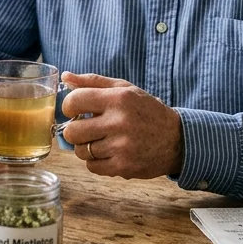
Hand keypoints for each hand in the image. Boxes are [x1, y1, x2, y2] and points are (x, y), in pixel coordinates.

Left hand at [59, 72, 184, 178]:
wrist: (177, 140)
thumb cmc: (146, 111)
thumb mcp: (124, 90)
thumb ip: (93, 82)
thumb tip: (65, 76)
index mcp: (118, 99)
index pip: (74, 101)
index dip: (68, 107)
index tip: (75, 111)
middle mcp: (119, 122)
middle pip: (72, 132)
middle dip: (75, 130)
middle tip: (86, 129)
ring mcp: (121, 147)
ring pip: (81, 151)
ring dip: (86, 147)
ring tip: (101, 141)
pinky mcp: (123, 167)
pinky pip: (91, 167)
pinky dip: (96, 161)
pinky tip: (109, 153)